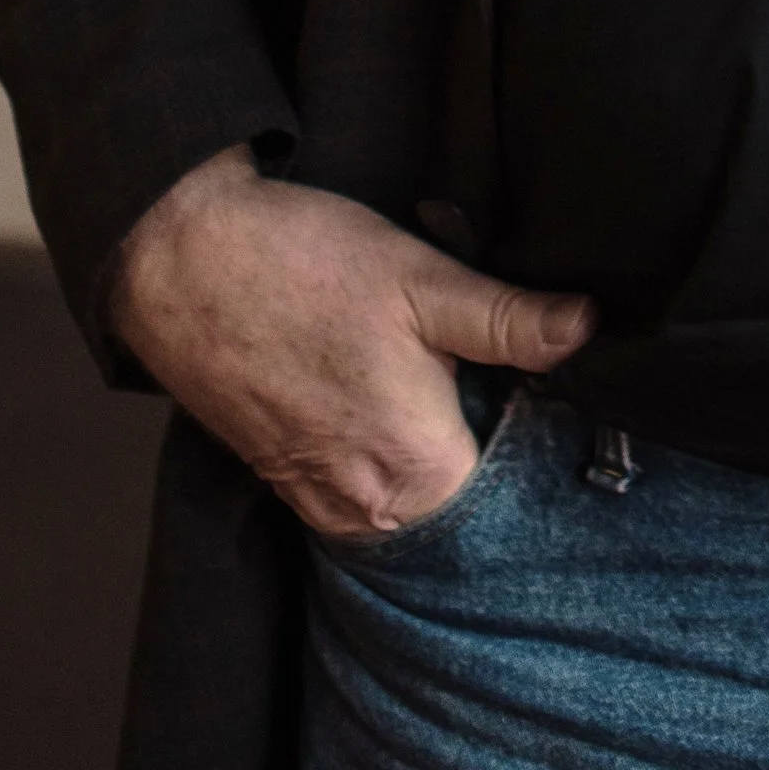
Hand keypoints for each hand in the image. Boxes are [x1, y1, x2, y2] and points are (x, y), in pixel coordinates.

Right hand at [109, 144, 594, 539]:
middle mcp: (368, 507)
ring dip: (437, 452)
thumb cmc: (303, 266)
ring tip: (450, 383)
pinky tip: (395, 396)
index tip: (550, 397)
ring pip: (413, 499)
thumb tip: (588, 331)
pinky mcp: (286, 481)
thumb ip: (508, 320)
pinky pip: (362, 491)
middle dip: (490, 447)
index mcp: (416, 470)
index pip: (512, 491)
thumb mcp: (423, 278)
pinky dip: (388, 456)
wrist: (181, 262)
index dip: (539, 442)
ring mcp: (320, 501)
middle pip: (464, 499)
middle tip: (504, 378)